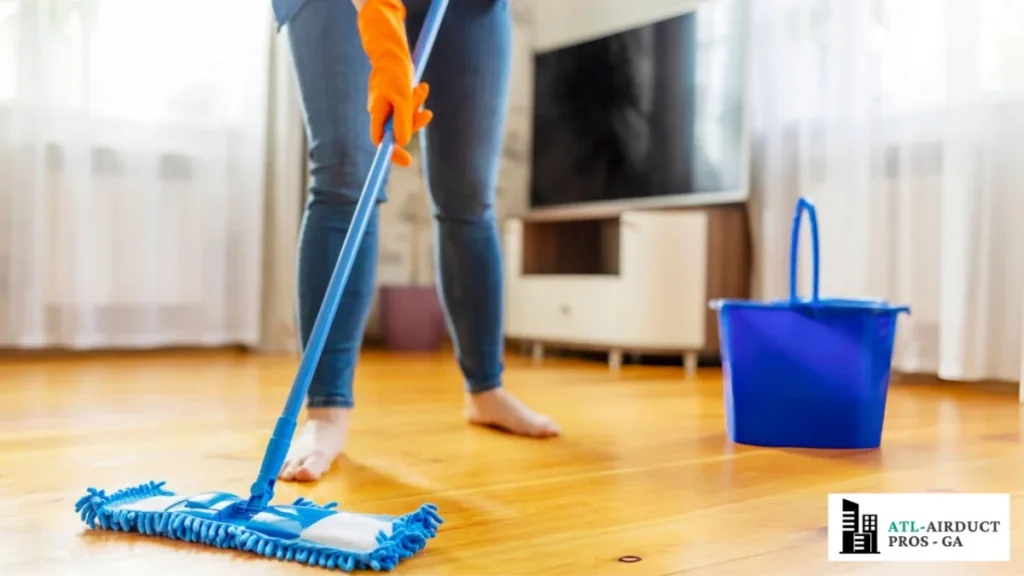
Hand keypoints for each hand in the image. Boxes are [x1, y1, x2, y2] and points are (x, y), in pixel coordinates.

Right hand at [356, 0, 431, 166]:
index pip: (380, 141)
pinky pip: (411, 107)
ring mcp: (389, 107)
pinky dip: (418, 100)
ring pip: (408, 118)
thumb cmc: (395, 72)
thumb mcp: (402, 98)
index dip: (392, 153)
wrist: (393, 51)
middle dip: (415, 122)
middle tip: (426, 113)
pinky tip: (423, 87)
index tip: (407, 162)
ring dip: (418, 106)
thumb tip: (402, 142)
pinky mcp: (398, 100)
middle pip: (399, 131)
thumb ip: (402, 120)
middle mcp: (381, 112)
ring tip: (422, 88)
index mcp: (377, 113)